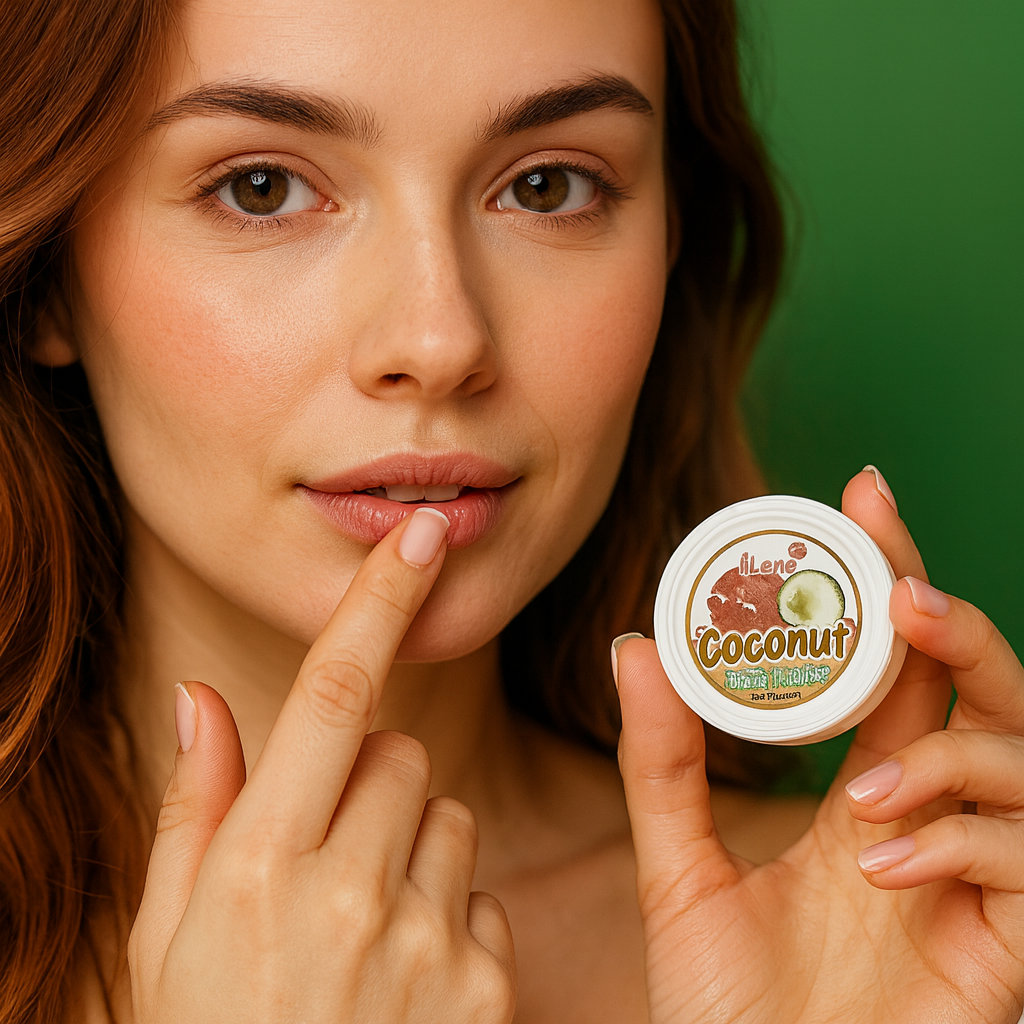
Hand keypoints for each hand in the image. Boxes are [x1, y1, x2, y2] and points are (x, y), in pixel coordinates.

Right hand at [128, 508, 515, 1022]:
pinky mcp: (484, 983)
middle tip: (325, 855)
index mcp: (260, 863)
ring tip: (363, 923)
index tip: (422, 535)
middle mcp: (349, 890)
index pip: (331, 695)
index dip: (379, 603)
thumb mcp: (165, 938)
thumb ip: (193, 809)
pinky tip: (406, 968)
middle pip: (399, 753)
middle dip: (368, 779)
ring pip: (449, 814)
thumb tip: (196, 699)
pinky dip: (449, 907)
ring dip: (413, 842)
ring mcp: (424, 939)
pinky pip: (482, 890)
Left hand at [615, 468, 1023, 1023]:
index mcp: (867, 796)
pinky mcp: (1012, 954)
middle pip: (986, 690)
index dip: (893, 578)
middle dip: (956, 626)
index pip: (899, 666)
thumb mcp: (679, 871)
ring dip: (952, 756)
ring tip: (863, 797)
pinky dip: (962, 844)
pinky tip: (880, 867)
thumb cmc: (730, 1010)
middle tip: (901, 592)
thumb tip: (633, 644)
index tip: (862, 494)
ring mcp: (983, 887)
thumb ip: (661, 763)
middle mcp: (934, 823)